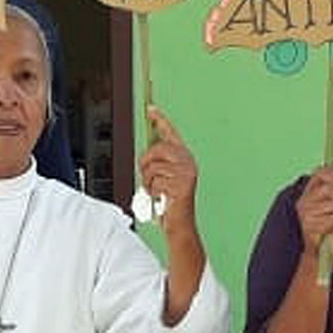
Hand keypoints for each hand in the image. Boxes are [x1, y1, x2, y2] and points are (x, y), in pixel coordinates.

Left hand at [137, 107, 198, 234]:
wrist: (179, 224)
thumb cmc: (168, 202)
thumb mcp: (162, 179)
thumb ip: (157, 164)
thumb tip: (145, 155)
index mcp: (183, 158)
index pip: (170, 134)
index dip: (160, 120)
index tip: (151, 108)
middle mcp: (188, 162)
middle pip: (156, 150)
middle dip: (145, 164)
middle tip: (148, 179)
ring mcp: (186, 173)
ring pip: (153, 167)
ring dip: (148, 182)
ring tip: (157, 191)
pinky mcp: (182, 184)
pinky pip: (155, 181)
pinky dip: (152, 192)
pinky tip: (161, 198)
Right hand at [296, 166, 332, 253]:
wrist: (323, 249)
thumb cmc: (330, 225)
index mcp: (308, 194)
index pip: (319, 174)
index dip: (330, 173)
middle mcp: (303, 201)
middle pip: (330, 189)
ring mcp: (305, 213)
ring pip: (332, 204)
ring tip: (330, 221)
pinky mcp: (308, 224)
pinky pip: (331, 218)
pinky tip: (327, 229)